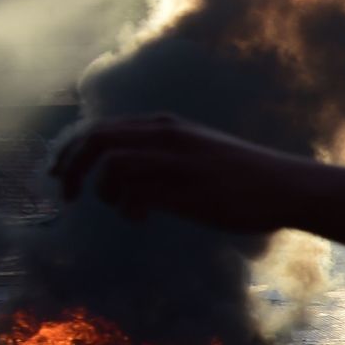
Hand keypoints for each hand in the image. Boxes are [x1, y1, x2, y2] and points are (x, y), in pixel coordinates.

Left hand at [52, 115, 300, 234]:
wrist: (286, 186)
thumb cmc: (244, 176)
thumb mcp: (198, 152)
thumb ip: (163, 156)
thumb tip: (124, 176)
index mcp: (167, 126)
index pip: (100, 128)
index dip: (70, 150)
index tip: (59, 174)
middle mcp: (167, 136)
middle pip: (96, 140)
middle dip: (71, 167)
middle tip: (65, 195)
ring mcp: (177, 161)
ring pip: (112, 164)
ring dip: (102, 191)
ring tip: (121, 210)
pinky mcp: (187, 189)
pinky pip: (136, 194)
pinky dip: (127, 207)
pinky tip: (140, 218)